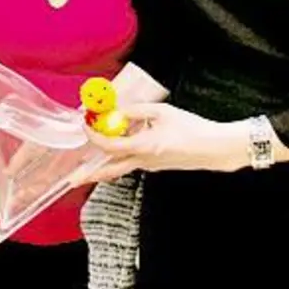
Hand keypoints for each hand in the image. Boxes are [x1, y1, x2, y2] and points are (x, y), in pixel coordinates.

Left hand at [70, 103, 248, 184]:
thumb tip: (118, 110)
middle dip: (90, 175)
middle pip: (110, 170)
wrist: (215, 148)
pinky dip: (124, 156)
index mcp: (144, 147)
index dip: (94, 135)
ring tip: (90, 164)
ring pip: (122, 167)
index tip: (85, 124)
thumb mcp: (162, 112)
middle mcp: (144, 162)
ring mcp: (151, 167)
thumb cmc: (193, 129)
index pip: (109, 145)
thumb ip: (137, 110)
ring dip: (105, 164)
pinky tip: (123, 143)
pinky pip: (134, 162)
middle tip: (73, 179)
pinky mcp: (158, 166)